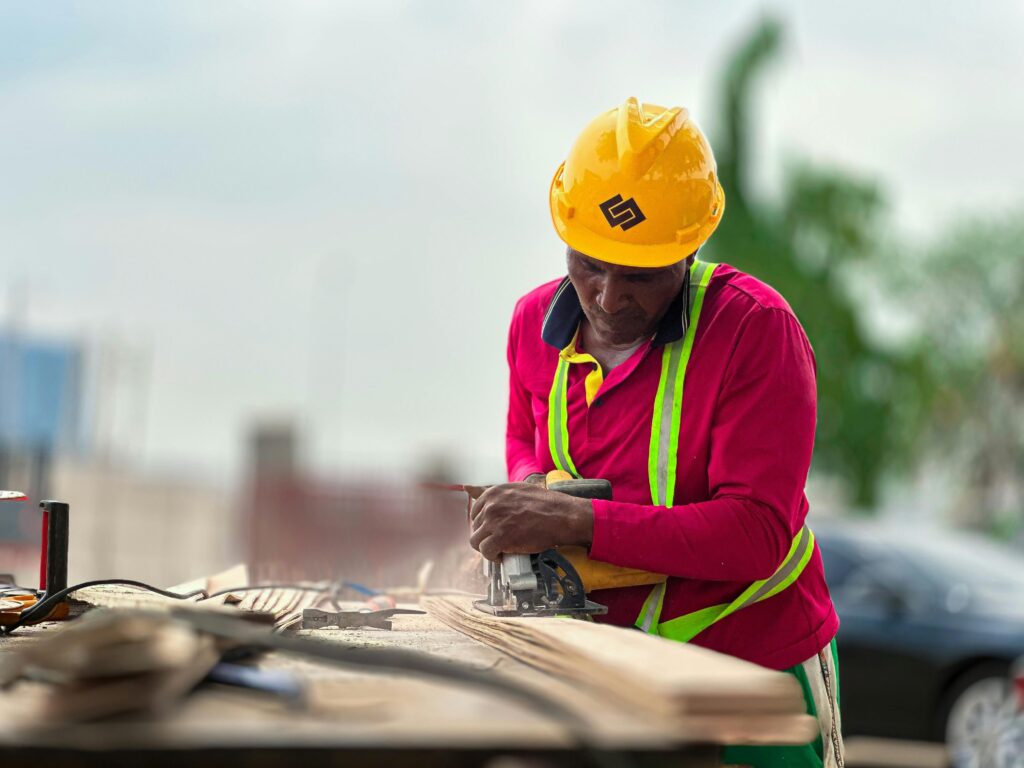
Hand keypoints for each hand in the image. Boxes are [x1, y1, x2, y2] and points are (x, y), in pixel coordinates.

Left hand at [469, 482, 592, 560]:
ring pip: (476, 541)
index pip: (475, 512)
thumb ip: (492, 492)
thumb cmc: (544, 504)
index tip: (496, 529)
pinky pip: (485, 552)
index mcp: (493, 493)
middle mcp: (490, 505)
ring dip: (488, 547)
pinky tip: (503, 556)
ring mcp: (494, 522)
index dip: (485, 524)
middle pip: (475, 527)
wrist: (562, 516)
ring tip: (503, 548)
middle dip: (487, 535)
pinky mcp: (500, 538)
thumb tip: (466, 487)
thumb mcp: (516, 490)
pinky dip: (493, 557)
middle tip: (503, 539)